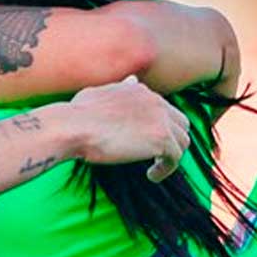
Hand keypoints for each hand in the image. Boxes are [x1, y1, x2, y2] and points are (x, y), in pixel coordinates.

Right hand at [60, 77, 189, 180]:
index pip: (164, 109)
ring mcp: (160, 119)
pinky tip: (151, 176)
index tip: (145, 143)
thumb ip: (120, 88)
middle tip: (156, 156)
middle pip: (181, 123)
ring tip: (154, 168)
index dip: (158, 128)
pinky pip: (175, 158)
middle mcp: (155, 101)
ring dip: (171, 156)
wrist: (74, 126)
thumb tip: (132, 80)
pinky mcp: (161, 139)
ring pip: (183, 141)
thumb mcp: (100, 92)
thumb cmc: (78, 113)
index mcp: (141, 90)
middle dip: (172, 140)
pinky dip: (166, 169)